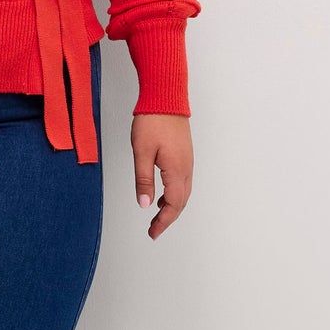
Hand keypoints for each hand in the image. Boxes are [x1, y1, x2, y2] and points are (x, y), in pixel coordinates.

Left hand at [131, 114, 193, 240]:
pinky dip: (174, 194)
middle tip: (153, 230)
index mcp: (176, 170)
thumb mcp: (141, 152)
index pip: (172, 205)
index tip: (152, 233)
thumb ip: (143, 180)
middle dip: (168, 219)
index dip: (163, 222)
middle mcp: (186, 168)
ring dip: (172, 207)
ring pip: (183, 192)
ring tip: (156, 216)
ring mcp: (187, 161)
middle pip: (181, 202)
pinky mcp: (185, 155)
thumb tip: (144, 205)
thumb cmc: (152, 121)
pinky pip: (183, 181)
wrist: (166, 97)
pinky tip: (162, 195)